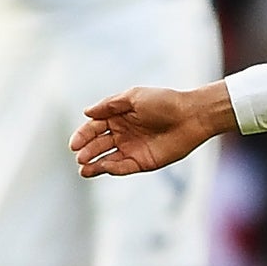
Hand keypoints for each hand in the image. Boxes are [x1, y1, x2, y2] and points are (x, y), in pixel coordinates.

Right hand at [70, 81, 235, 176]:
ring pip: (107, 159)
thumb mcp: (135, 97)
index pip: (94, 128)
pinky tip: (103, 168)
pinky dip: (112, 169)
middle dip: (87, 151)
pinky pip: (123, 167)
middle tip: (80, 156)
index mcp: (118, 117)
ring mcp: (132, 149)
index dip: (82, 136)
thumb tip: (86, 112)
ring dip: (94, 164)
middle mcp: (123, 134)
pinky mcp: (143, 161)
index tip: (74, 144)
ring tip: (83, 168)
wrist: (192, 115)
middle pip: (98, 145)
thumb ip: (110, 105)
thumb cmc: (164, 102)